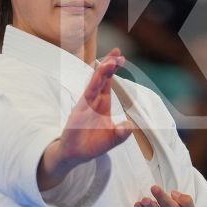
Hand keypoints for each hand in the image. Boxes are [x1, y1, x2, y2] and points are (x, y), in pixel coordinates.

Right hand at [41, 48, 132, 185]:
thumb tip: (130, 125)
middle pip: (101, 78)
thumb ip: (122, 132)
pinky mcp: (78, 112)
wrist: (76, 154)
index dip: (114, 70)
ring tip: (110, 62)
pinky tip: (98, 79)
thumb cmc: (93, 143)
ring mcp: (85, 105)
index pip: (108, 82)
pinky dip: (92, 88)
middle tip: (117, 52)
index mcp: (102, 104)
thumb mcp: (113, 139)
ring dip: (101, 73)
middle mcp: (93, 101)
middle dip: (108, 64)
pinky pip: (86, 98)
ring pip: (94, 85)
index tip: (121, 58)